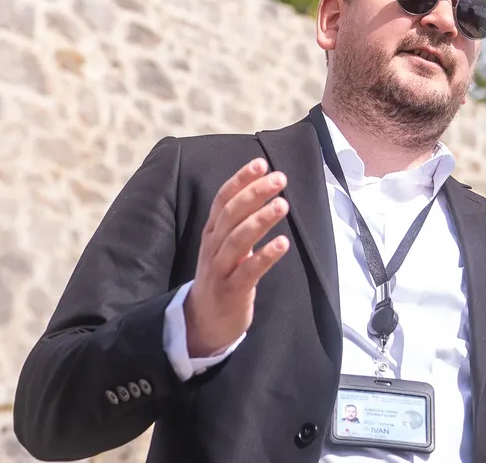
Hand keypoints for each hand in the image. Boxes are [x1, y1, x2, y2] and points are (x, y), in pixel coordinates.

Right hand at [183, 158, 291, 357]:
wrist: (202, 322)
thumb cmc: (222, 275)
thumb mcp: (225, 245)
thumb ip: (239, 219)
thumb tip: (263, 187)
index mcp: (212, 232)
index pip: (223, 199)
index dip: (241, 180)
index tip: (261, 163)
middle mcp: (213, 247)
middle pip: (231, 215)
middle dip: (254, 194)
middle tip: (279, 178)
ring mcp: (219, 270)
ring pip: (237, 240)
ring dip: (260, 220)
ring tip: (283, 204)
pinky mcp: (230, 292)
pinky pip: (247, 272)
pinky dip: (264, 256)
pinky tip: (283, 244)